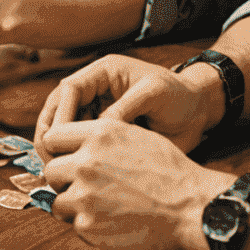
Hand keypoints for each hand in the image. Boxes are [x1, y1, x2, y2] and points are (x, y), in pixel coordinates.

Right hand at [35, 56, 216, 162]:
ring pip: (65, 130)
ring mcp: (98, 112)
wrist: (198, 113)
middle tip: (51, 160)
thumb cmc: (179, 96)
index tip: (57, 140)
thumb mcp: (154, 93)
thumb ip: (125, 107)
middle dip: (51, 134)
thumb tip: (97, 128)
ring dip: (59, 149)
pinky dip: (75, 158)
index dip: (60, 114)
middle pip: (59, 109)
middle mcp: (95, 91)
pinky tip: (76, 176)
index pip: (69, 89)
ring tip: (60, 172)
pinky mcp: (104, 133)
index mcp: (103, 73)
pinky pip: (81, 144)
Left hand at [43, 119, 228, 249]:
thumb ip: (102, 140)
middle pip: (51, 170)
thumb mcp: (137, 138)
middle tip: (86, 189)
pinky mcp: (87, 225)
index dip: (59, 151)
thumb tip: (78, 147)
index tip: (67, 161)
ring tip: (103, 208)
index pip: (53, 137)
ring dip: (75, 207)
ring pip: (59, 200)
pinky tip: (113, 223)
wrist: (195, 209)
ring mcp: (84, 194)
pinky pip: (75, 225)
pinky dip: (90, 227)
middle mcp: (87, 160)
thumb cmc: (173, 175)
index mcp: (100, 134)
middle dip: (65, 181)